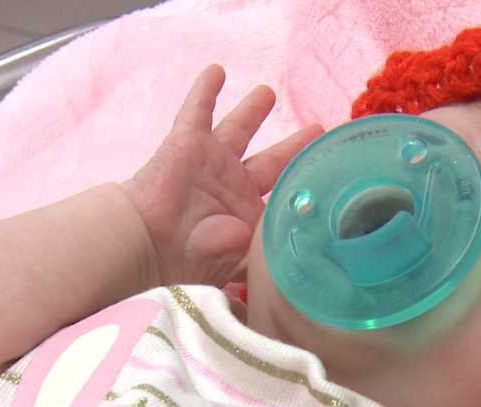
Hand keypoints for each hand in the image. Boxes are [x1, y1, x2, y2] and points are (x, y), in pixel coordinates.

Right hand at [122, 65, 323, 286]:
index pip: (284, 197)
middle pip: (273, 161)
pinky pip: (198, 109)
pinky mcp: (188, 142)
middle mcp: (233, 186)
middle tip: (317, 129)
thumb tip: (293, 246)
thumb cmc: (191, 257)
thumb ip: (266, 252)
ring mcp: (211, 162)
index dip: (305, 187)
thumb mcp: (239, 261)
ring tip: (267, 92)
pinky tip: (216, 71)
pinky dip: (206, 90)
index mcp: (248, 215)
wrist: (148, 242)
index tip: (332, 175)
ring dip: (253, 109)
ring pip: (239, 128)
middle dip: (294, 147)